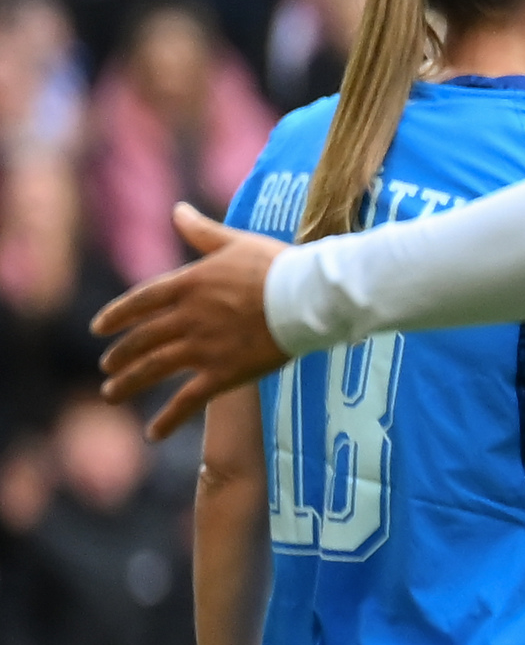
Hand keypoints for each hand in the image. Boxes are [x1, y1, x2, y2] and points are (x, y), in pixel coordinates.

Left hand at [95, 208, 292, 437]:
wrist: (306, 298)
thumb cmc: (277, 266)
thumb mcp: (235, 243)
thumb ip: (202, 232)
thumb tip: (177, 210)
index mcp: (187, 284)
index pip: (140, 302)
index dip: (116, 316)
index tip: (99, 328)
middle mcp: (187, 318)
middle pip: (142, 339)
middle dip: (120, 354)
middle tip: (106, 366)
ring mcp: (203, 347)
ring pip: (154, 368)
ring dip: (129, 382)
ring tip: (111, 393)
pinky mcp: (224, 374)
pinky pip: (189, 400)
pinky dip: (168, 418)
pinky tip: (153, 433)